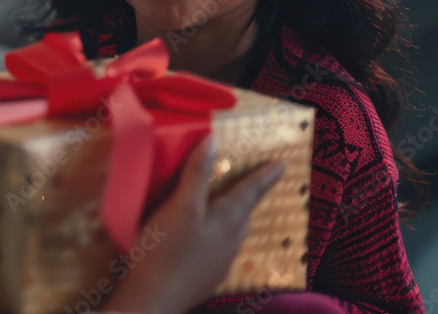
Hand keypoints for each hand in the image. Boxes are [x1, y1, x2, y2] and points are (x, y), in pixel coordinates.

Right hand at [103, 136, 284, 313]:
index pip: (251, 191)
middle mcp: (231, 240)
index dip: (265, 175)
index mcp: (228, 219)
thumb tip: (214, 140)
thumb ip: (197, 174)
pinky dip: (218, 235)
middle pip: (245, 212)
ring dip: (234, 216)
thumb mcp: (180, 205)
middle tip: (253, 181)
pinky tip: (204, 238)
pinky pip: (220, 248)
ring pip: (233, 231)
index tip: (283, 164)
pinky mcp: (207, 276)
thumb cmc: (167, 249)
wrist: (154, 300)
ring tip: (228, 206)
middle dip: (249, 195)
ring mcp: (220, 261)